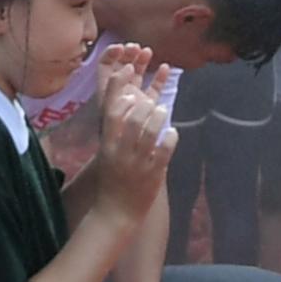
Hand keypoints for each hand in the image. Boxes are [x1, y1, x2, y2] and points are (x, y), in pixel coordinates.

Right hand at [89, 46, 173, 215]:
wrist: (115, 213)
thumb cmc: (111, 179)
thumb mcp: (107, 152)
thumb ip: (115, 130)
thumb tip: (127, 101)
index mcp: (107, 144)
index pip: (111, 110)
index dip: (119, 87)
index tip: (127, 69)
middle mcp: (120, 152)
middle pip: (132, 118)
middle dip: (144, 103)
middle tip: (151, 98)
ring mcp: (136, 163)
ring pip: (150, 133)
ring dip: (159, 117)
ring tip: (163, 110)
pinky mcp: (153, 174)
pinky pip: (164, 152)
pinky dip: (170, 139)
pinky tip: (173, 132)